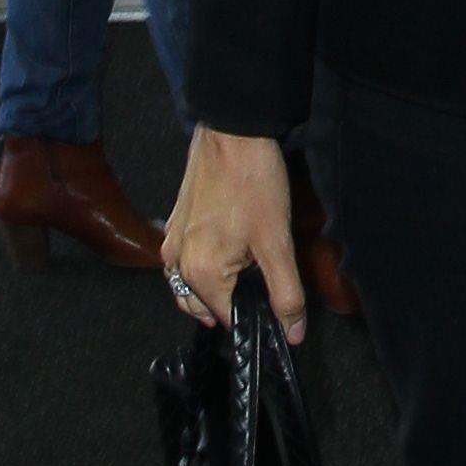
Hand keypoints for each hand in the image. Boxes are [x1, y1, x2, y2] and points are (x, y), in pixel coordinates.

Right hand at [161, 125, 304, 339]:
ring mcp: (172, 242)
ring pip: (189, 288)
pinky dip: (201, 270)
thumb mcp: (277, 242)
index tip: (274, 305)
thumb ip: (286, 293)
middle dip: (232, 305)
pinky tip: (225, 254)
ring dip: (213, 291)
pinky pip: (183, 264)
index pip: (228, 320)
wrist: (232, 133)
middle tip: (263, 282)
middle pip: (204, 308)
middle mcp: (177, 263)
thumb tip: (293, 333)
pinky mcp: (174, 224)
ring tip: (244, 274)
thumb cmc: (253, 182)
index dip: (255, 318)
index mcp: (200, 273)